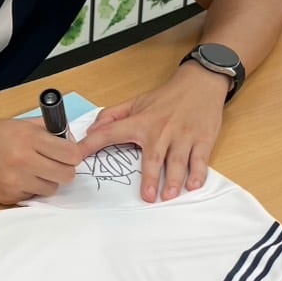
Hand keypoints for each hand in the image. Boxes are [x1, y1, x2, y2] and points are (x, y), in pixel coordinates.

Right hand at [0, 118, 81, 204]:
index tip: (69, 153)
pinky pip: (32, 196)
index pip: (71, 154)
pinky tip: (16, 178)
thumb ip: (48, 130)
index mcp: (28, 138)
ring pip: (51, 189)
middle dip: (64, 170)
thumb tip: (73, 142)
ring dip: (47, 181)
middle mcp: (22, 160)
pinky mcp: (7, 197)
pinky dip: (29, 188)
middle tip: (55, 164)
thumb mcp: (19, 124)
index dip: (73, 154)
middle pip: (66, 175)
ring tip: (33, 170)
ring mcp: (14, 182)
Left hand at [75, 67, 228, 202]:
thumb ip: (112, 116)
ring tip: (168, 195)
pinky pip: (200, 159)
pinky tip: (193, 185)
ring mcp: (183, 136)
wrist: (201, 83)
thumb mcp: (136, 102)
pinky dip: (198, 173)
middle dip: (150, 178)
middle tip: (147, 197)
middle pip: (154, 157)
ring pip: (178, 161)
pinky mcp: (203, 140)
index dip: (92, 145)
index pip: (111, 133)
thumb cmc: (167, 97)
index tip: (79, 158)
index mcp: (141, 122)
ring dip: (174, 180)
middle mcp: (161, 131)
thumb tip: (91, 129)